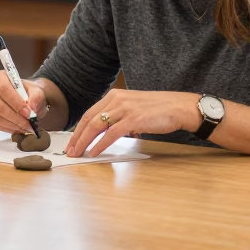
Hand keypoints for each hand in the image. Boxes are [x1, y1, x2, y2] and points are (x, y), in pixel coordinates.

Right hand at [0, 71, 46, 133]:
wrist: (23, 96)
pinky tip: (17, 128)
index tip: (28, 113)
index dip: (15, 102)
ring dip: (12, 124)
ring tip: (25, 127)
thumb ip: (36, 97)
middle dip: (15, 117)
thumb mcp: (36, 90)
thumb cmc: (28, 92)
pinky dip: (7, 128)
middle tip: (28, 124)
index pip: (3, 89)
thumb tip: (32, 108)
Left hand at [66, 90, 199, 157]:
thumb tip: (106, 133)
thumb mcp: (133, 107)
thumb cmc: (159, 109)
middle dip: (77, 137)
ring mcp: (124, 109)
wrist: (179, 107)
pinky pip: (111, 134)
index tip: (72, 141)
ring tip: (78, 153)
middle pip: (89, 120)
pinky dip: (100, 144)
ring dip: (84, 142)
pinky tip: (94, 152)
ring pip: (96, 126)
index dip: (78, 129)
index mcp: (115, 96)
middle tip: (70, 150)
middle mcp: (117, 99)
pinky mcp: (133, 119)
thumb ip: (118, 116)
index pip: (90, 113)